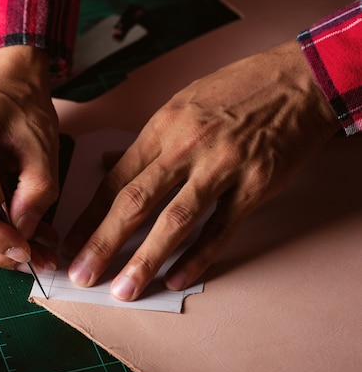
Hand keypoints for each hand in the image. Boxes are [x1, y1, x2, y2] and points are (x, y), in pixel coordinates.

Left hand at [63, 40, 340, 300]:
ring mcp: (222, 168)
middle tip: (82, 275)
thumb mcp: (179, 104)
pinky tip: (176, 279)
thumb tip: (104, 163)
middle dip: (103, 243)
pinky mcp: (256, 185)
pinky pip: (221, 229)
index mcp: (161, 129)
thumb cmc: (234, 90)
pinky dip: (198, 257)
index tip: (72, 243)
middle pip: (135, 203)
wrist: (298, 80)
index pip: (115, 180)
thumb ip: (143, 142)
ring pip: (175, 221)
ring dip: (145, 260)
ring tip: (124, 291)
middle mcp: (185, 148)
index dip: (90, 216)